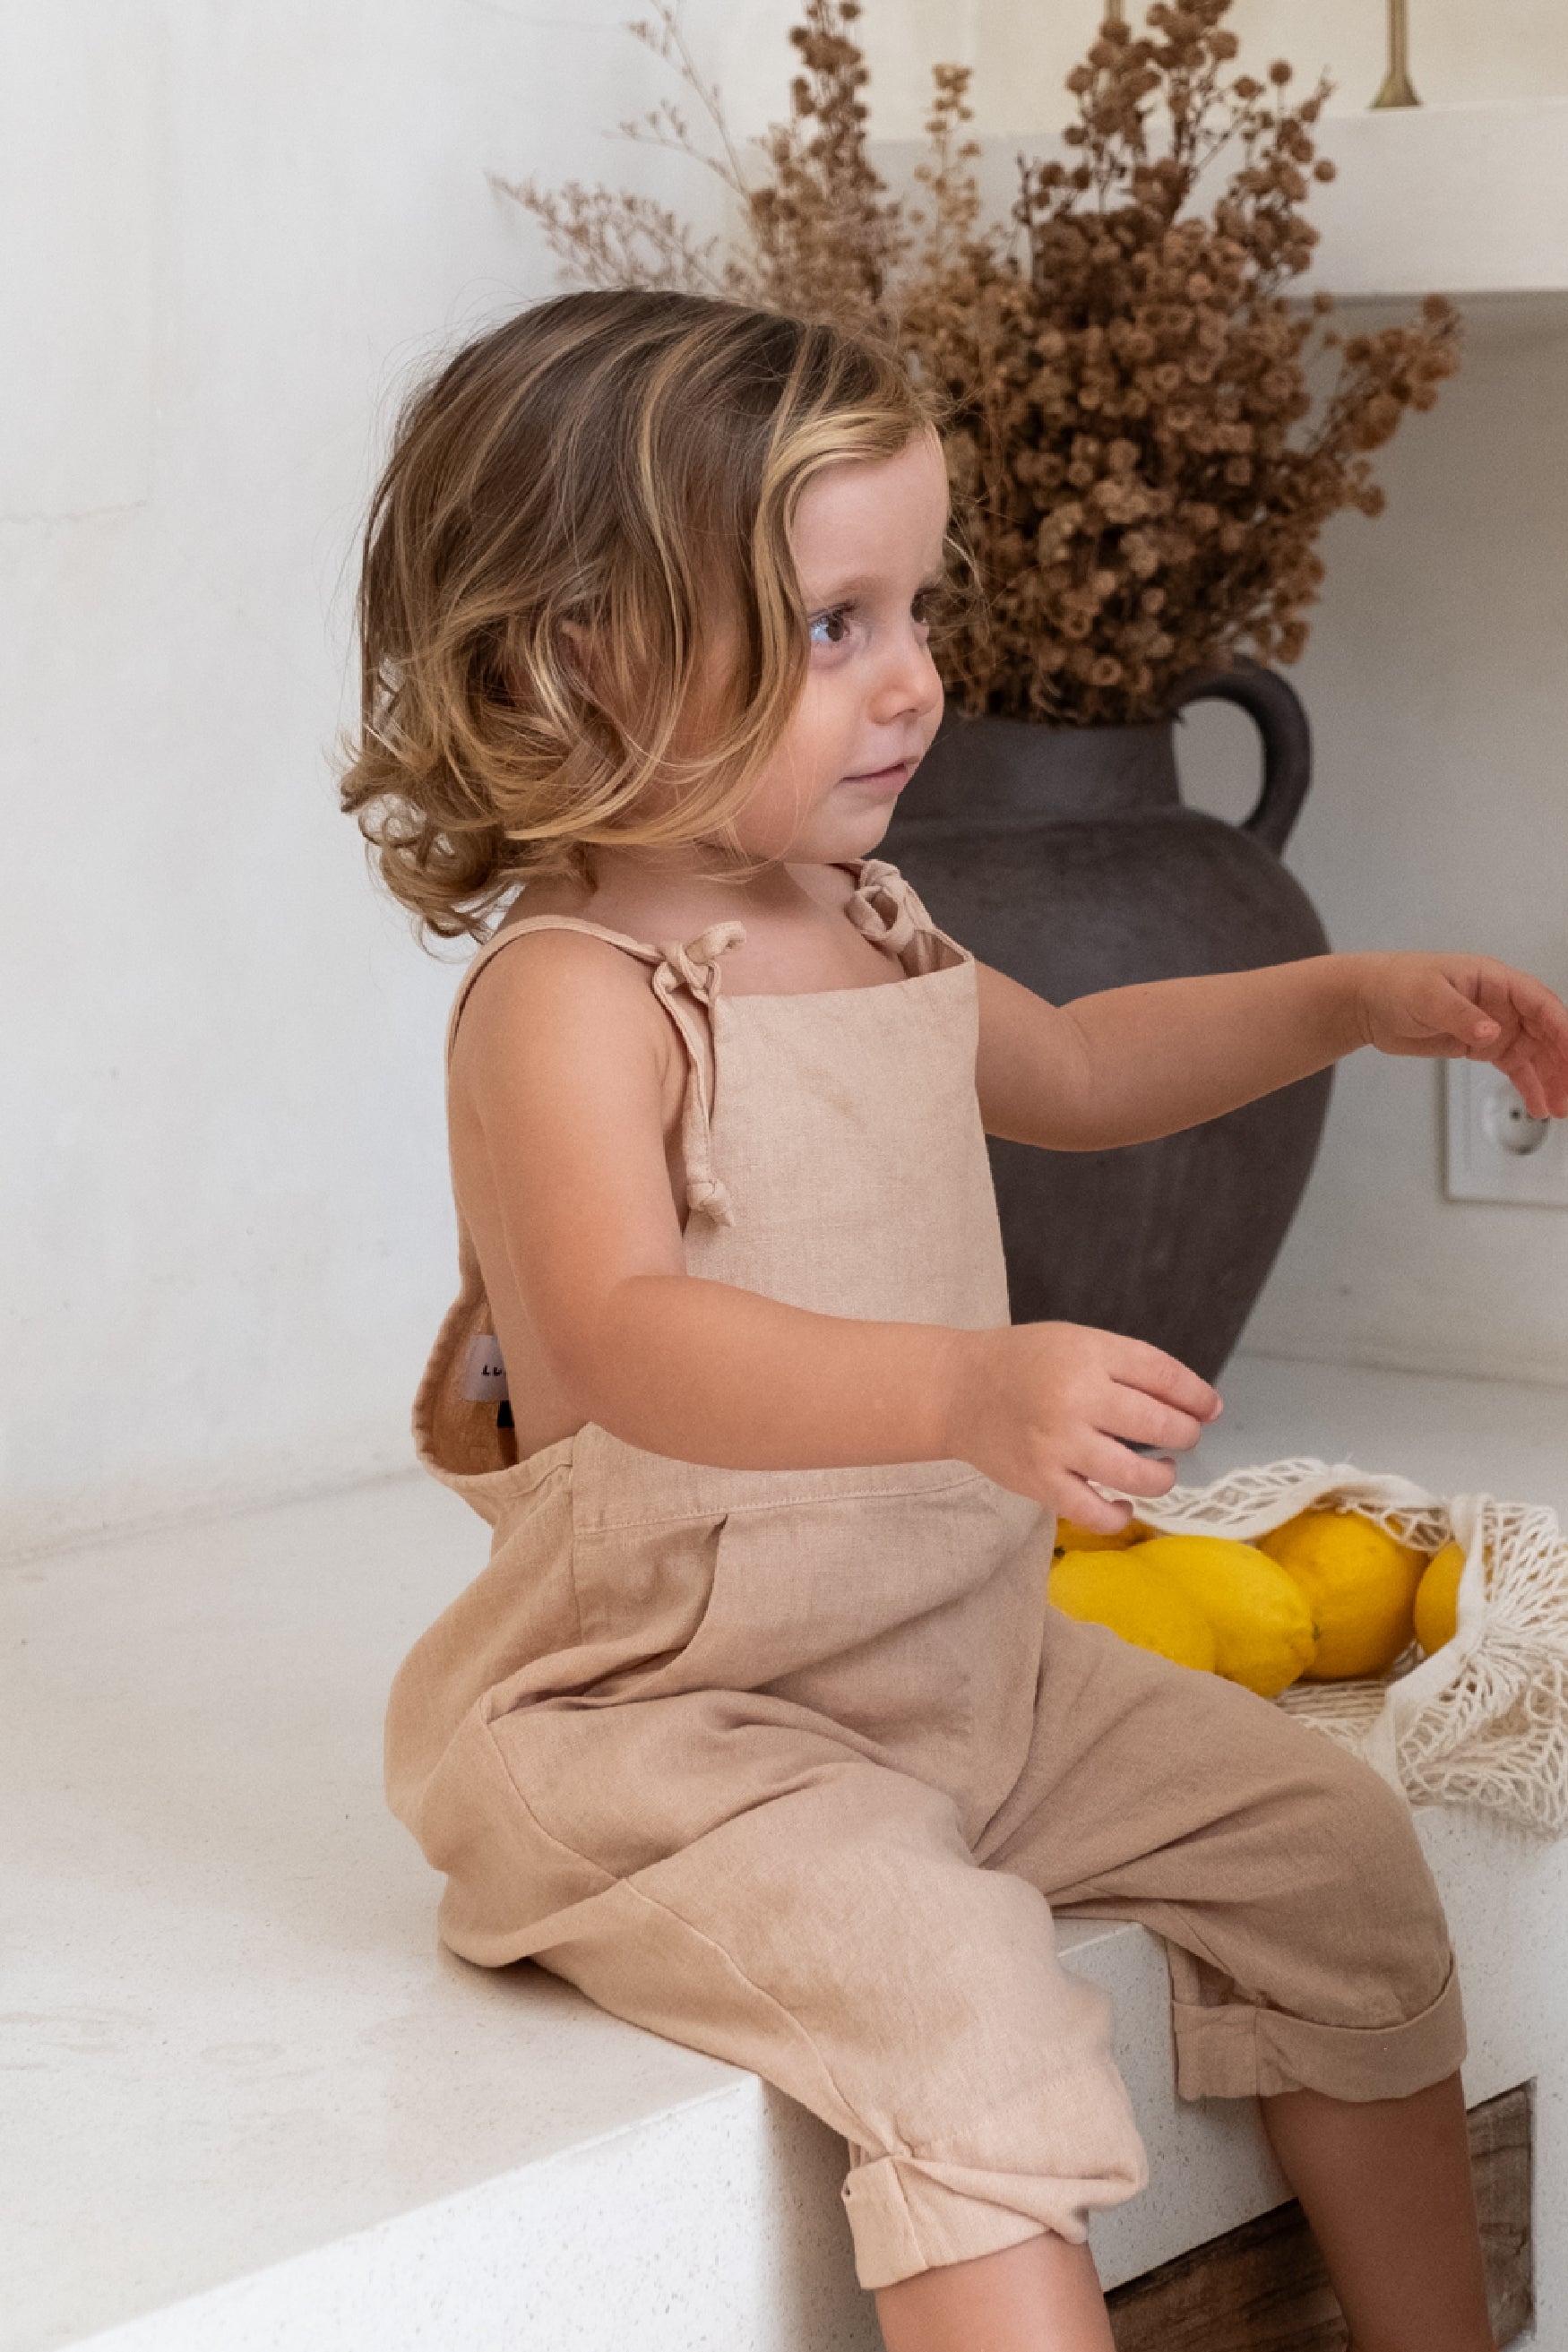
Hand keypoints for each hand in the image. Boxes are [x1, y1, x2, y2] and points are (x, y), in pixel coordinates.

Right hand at [946, 1321, 1220, 1529]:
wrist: (956, 1390)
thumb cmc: (1024, 1363)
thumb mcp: (1076, 1343)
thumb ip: (1128, 1367)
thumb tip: (1195, 1404)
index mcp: (1087, 1354)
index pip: (1164, 1375)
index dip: (1197, 1396)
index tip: (1211, 1409)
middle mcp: (1075, 1397)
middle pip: (1159, 1425)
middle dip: (1185, 1434)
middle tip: (1182, 1437)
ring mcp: (1058, 1444)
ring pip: (1136, 1475)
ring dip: (1163, 1477)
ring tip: (1160, 1470)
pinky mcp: (1041, 1482)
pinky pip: (1096, 1512)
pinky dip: (1120, 1514)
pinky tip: (1123, 1502)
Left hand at [1354, 953, 1567, 1118]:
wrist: (1369, 1002)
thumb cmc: (1396, 984)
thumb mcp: (1428, 996)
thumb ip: (1461, 1015)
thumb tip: (1491, 1032)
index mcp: (1495, 980)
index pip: (1540, 1003)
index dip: (1561, 1028)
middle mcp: (1502, 1002)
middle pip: (1546, 1032)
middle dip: (1562, 1061)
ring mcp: (1495, 1025)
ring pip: (1535, 1054)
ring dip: (1550, 1079)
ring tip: (1559, 1107)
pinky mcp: (1482, 1045)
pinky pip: (1515, 1067)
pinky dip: (1529, 1085)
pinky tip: (1540, 1104)